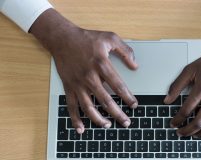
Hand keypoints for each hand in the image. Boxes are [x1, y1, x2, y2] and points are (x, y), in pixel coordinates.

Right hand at [30, 9, 137, 133]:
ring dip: (98, 119)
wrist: (62, 38)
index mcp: (101, 64)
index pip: (118, 85)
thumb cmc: (87, 38)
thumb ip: (125, 51)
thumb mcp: (110, 38)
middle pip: (105, 100)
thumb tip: (135, 66)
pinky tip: (81, 129)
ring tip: (108, 126)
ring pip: (88, 107)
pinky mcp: (69, 87)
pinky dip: (75, 119)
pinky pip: (71, 106)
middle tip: (126, 122)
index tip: (134, 105)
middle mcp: (89, 77)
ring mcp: (78, 84)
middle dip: (117, 113)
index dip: (128, 97)